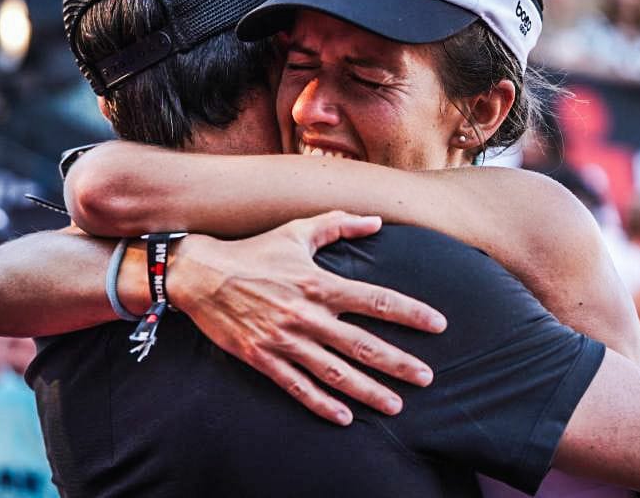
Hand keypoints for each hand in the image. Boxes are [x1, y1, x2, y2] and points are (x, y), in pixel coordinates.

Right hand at [167, 211, 446, 425]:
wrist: (201, 275)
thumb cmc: (255, 251)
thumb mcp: (297, 232)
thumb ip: (339, 225)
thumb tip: (376, 221)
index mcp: (320, 284)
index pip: (376, 300)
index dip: (410, 313)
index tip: (438, 324)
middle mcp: (307, 315)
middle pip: (362, 344)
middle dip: (398, 363)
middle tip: (426, 377)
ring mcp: (285, 340)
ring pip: (335, 372)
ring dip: (368, 390)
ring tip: (396, 405)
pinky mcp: (263, 358)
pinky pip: (298, 387)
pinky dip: (322, 404)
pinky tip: (345, 417)